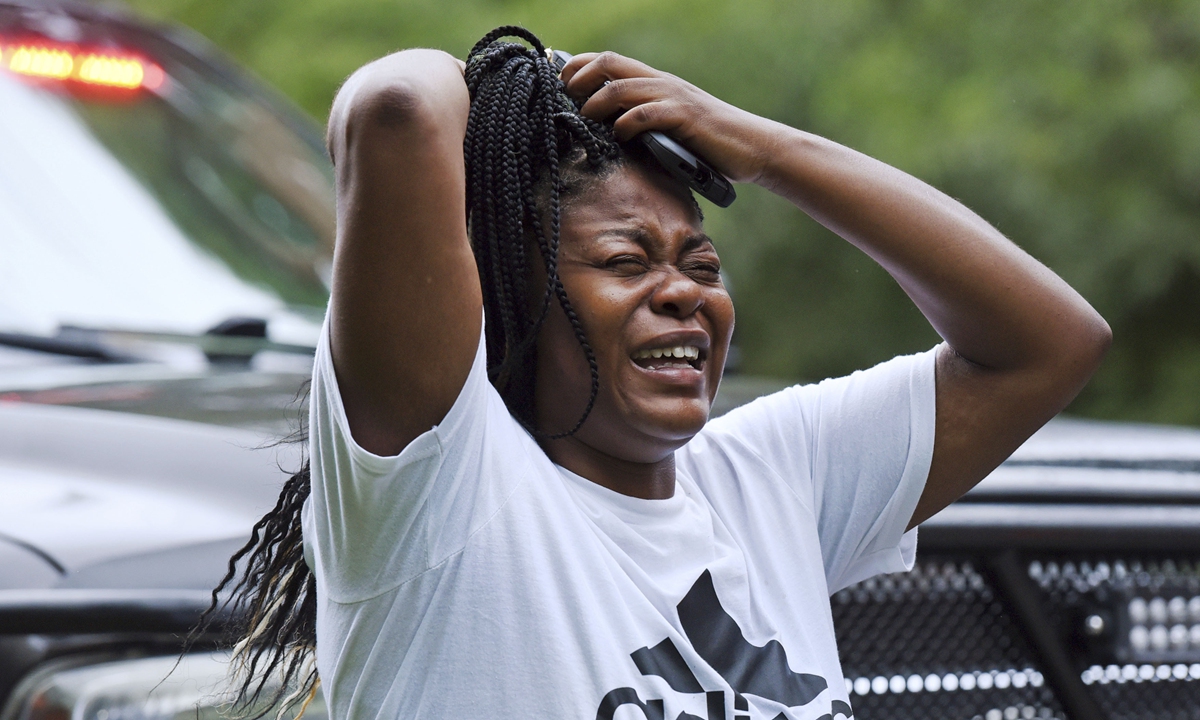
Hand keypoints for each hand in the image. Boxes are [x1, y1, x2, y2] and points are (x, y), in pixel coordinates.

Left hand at [561, 51, 779, 184]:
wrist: (753, 147)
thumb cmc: (708, 143)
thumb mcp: (669, 128)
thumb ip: (641, 122)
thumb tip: (603, 132)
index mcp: (655, 83)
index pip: (609, 62)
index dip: (579, 66)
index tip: (558, 82)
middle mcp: (661, 83)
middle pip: (610, 64)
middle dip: (579, 76)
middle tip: (563, 95)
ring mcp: (673, 98)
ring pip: (622, 86)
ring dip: (596, 101)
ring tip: (586, 118)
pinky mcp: (685, 117)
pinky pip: (646, 113)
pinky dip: (626, 123)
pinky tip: (620, 134)